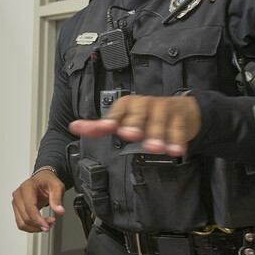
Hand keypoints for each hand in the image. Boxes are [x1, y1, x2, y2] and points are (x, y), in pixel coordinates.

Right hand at [11, 169, 64, 232]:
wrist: (42, 179)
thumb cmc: (47, 181)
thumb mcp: (57, 187)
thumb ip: (57, 199)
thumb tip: (59, 211)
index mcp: (27, 187)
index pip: (29, 208)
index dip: (38, 220)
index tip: (47, 226)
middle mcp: (18, 195)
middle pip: (25, 218)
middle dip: (39, 224)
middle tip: (52, 222)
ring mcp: (16, 202)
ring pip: (22, 223)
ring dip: (35, 227)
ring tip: (46, 223)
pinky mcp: (17, 208)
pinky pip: (21, 223)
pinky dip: (31, 227)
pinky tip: (40, 223)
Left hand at [71, 94, 200, 156]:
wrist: (181, 109)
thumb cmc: (146, 118)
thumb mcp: (123, 121)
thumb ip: (100, 127)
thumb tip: (74, 126)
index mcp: (127, 105)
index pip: (118, 111)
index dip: (112, 119)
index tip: (108, 127)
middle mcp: (144, 104)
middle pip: (139, 114)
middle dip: (135, 124)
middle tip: (131, 135)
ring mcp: (163, 109)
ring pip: (159, 122)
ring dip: (157, 135)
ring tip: (155, 148)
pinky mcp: (180, 116)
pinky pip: (178, 128)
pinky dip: (177, 139)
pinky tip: (176, 149)